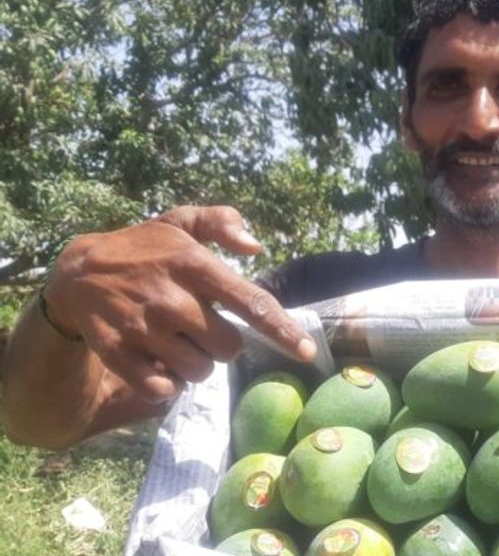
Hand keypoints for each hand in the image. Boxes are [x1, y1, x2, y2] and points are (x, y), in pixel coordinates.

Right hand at [44, 205, 316, 403]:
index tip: (307, 352)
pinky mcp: (118, 354)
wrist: (77, 272)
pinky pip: (162, 390)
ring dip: (195, 363)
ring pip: (198, 372)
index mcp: (194, 264)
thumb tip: (256, 246)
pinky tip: (156, 358)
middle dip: (223, 343)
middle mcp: (172, 299)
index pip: (250, 302)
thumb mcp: (180, 221)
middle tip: (201, 326)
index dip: (282, 330)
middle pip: (229, 348)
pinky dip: (166, 382)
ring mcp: (143, 329)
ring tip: (177, 340)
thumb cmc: (144, 248)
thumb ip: (221, 222)